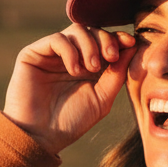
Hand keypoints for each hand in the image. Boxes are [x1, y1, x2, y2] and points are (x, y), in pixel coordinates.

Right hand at [3, 24, 135, 153]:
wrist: (41, 136)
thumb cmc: (72, 121)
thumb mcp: (102, 98)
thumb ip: (117, 74)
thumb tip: (133, 47)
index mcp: (90, 66)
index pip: (106, 42)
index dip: (119, 38)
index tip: (130, 42)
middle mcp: (72, 56)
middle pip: (93, 30)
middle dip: (106, 40)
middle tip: (110, 57)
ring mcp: (53, 54)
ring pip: (76, 30)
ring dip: (90, 45)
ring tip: (91, 68)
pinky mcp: (34, 53)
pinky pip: (57, 39)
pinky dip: (70, 51)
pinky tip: (74, 69)